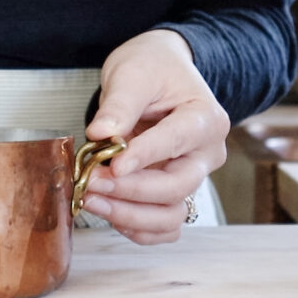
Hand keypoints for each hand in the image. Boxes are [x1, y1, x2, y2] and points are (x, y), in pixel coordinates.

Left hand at [83, 29, 229, 244]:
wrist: (159, 72)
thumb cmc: (152, 68)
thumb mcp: (133, 74)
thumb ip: (119, 105)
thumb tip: (100, 134)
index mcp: (205, 118)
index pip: (175, 142)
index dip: (143, 157)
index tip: (112, 165)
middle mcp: (206, 153)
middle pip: (177, 186)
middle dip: (131, 190)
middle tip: (91, 181)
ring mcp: (193, 177)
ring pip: (171, 214)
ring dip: (130, 215)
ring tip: (91, 200)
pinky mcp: (176, 193)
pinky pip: (164, 226)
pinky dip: (138, 228)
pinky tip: (109, 213)